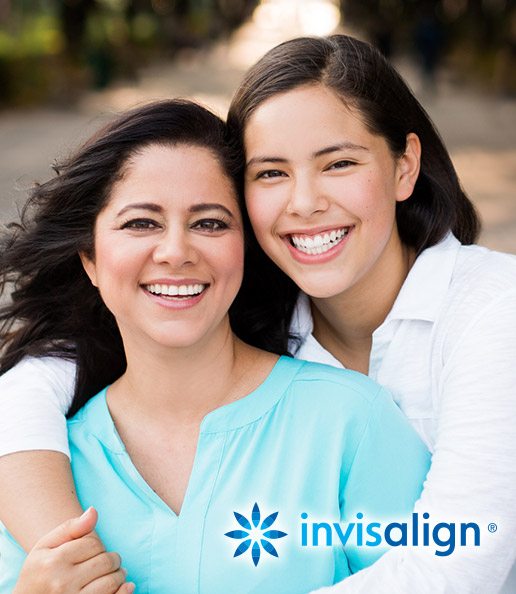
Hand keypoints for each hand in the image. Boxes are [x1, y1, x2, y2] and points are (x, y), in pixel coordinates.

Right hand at [13, 507, 134, 593]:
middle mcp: (62, 582)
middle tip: (110, 561)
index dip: (97, 545)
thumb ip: (70, 528)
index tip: (93, 551)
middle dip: (112, 559)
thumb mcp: (44, 547)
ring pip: (111, 581)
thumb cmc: (37, 574)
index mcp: (53, 561)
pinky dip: (124, 592)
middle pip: (105, 561)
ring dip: (118, 575)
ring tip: (115, 573)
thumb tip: (93, 511)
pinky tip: (126, 586)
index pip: (94, 543)